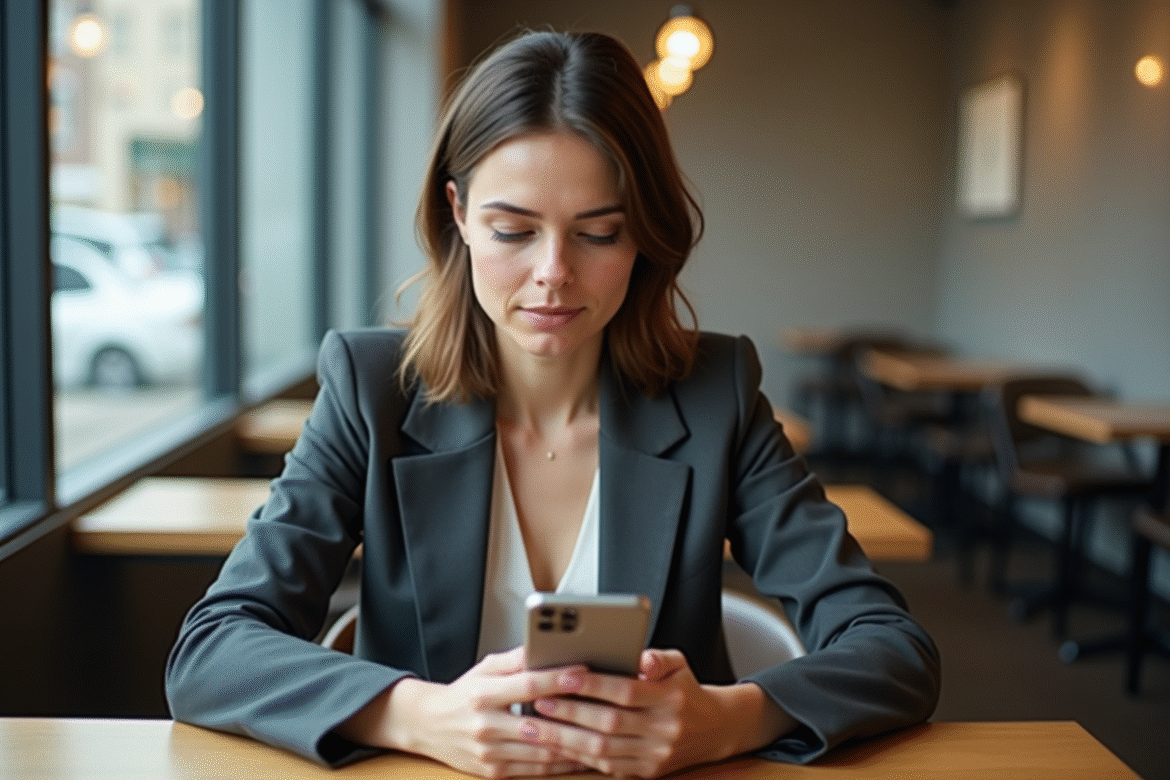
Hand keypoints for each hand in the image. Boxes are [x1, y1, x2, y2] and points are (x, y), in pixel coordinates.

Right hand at [345, 646, 589, 777]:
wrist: (427, 725)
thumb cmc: (462, 694)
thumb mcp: (485, 669)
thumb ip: (517, 660)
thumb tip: (547, 647)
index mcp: (483, 694)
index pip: (526, 685)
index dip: (557, 679)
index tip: (583, 671)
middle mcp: (485, 725)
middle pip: (539, 725)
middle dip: (575, 718)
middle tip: (605, 708)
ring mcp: (489, 753)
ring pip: (542, 752)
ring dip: (574, 745)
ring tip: (601, 735)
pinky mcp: (494, 772)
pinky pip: (535, 771)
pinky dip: (561, 763)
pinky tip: (581, 754)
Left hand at [520, 649, 793, 777]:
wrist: (713, 729)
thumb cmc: (685, 690)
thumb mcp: (679, 663)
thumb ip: (657, 657)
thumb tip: (639, 657)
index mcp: (670, 699)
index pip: (626, 691)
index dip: (593, 685)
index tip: (563, 676)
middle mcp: (663, 731)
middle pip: (609, 724)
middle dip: (569, 713)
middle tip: (537, 701)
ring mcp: (654, 756)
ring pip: (602, 751)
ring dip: (564, 739)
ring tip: (535, 726)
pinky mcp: (645, 773)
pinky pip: (605, 767)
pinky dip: (576, 756)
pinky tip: (554, 745)